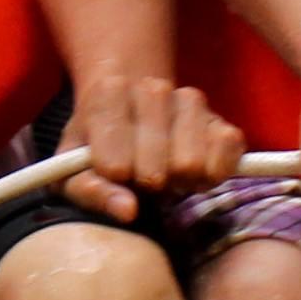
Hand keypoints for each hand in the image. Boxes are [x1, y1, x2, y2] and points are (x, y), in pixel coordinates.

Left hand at [65, 73, 243, 221]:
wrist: (133, 113)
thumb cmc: (100, 147)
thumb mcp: (74, 169)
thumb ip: (91, 190)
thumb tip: (127, 210)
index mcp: (109, 92)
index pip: (114, 158)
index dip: (114, 176)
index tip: (114, 174)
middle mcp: (153, 89)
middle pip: (155, 168)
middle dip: (147, 183)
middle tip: (142, 178)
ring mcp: (192, 101)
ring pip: (191, 164)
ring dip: (179, 181)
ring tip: (167, 174)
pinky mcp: (223, 122)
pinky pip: (226, 156)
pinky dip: (212, 175)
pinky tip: (195, 173)